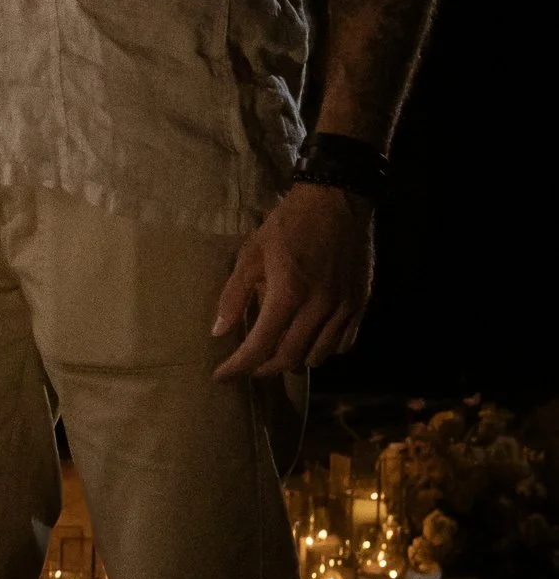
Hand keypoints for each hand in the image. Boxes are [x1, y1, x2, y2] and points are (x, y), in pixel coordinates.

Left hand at [211, 184, 375, 379]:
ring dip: (294, 361)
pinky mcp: (361, 304)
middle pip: (290, 358)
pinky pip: (343, 343)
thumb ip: (233, 295)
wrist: (338, 201)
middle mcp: (320, 307)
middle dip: (264, 368)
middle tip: (247, 365)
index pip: (260, 346)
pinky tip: (308, 340)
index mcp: (288, 293)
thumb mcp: (251, 253)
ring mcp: (345, 308)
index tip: (221, 376)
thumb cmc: (288, 224)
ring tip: (276, 353)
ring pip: (318, 357)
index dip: (238, 367)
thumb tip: (218, 331)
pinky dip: (323, 350)